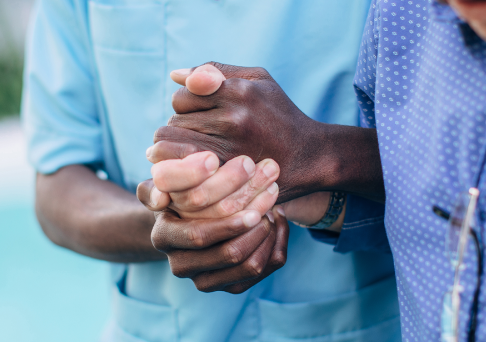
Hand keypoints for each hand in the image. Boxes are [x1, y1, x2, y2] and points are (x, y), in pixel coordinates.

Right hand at [136, 151, 287, 292]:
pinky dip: (277, 246)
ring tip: (272, 212)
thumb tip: (160, 197)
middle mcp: (180, 265)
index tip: (254, 210)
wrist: (187, 219)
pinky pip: (263, 271)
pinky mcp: (228, 286)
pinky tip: (277, 223)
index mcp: (163, 238)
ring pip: (250, 267)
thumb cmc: (179, 193)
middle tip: (270, 205)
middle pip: (229, 255)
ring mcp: (204, 280)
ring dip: (269, 238)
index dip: (228, 225)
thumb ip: (155, 186)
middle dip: (257, 230)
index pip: (198, 237)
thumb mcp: (163, 184)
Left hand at [154, 62, 329, 202]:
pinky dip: (183, 169)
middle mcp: (233, 118)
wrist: (311, 156)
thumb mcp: (257, 80)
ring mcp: (230, 148)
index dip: (187, 106)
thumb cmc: (279, 114)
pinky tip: (195, 168)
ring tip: (198, 150)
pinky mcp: (227, 175)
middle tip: (201, 135)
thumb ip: (215, 71)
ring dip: (180, 150)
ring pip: (176, 147)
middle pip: (174, 122)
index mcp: (238, 91)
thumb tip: (175, 75)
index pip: (182, 96)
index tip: (200, 114)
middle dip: (181, 128)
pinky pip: (183, 169)